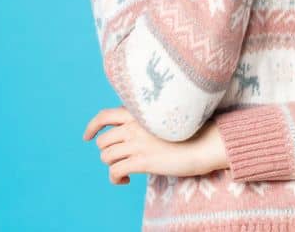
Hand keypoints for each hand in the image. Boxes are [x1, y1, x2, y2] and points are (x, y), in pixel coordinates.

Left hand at [83, 107, 227, 184]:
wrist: (207, 144)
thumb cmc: (192, 132)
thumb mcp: (165, 119)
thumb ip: (145, 122)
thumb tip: (131, 132)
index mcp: (139, 114)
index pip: (104, 116)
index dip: (92, 127)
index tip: (87, 136)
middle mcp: (134, 126)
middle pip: (103, 141)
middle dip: (108, 152)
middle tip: (120, 159)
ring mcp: (137, 144)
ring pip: (106, 157)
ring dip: (112, 165)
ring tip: (125, 171)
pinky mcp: (141, 161)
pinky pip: (114, 172)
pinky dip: (115, 178)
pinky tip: (126, 181)